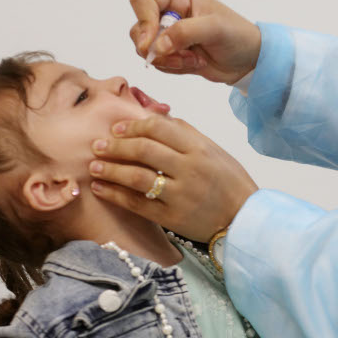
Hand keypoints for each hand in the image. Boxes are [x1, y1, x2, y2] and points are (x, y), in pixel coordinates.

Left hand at [89, 114, 258, 240]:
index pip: (159, 128)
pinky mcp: (172, 217)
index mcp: (200, 148)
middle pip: (144, 150)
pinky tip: (101, 188)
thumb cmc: (230, 182)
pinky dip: (116, 195)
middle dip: (116, 146)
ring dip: (110, 170)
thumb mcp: (214, 151)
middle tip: (97, 145)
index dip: (133, 126)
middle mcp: (190, 169)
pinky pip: (138, 204)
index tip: (116, 128)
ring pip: (137, 177)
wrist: (245, 219)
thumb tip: (155, 118)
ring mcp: (181, 194)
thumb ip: (186, 134)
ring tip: (93, 166)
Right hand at [129, 0, 261, 84]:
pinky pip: (158, 63)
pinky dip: (173, 68)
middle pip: (138, 28)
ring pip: (146, 49)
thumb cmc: (238, 36)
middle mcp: (169, 12)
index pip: (142, 0)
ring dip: (168, 60)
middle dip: (156, 48)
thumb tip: (156, 46)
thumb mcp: (215, 29)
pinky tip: (195, 63)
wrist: (250, 60)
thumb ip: (184, 32)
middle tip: (181, 56)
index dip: (143, 21)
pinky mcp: (171, 52)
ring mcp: (168, 34)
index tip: (151, 43)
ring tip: (194, 59)